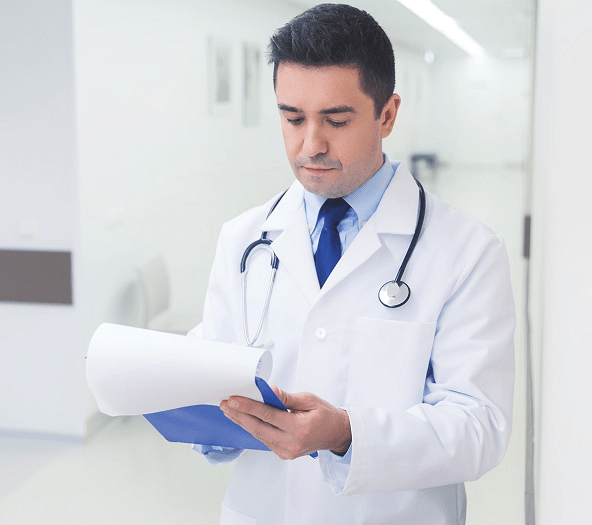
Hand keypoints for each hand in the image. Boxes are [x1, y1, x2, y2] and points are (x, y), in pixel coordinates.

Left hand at [220, 386, 351, 459]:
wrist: (336, 434)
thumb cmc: (325, 415)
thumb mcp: (309, 400)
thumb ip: (287, 397)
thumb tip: (270, 391)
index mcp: (299, 428)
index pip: (268, 415)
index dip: (248, 407)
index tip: (234, 399)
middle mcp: (291, 443)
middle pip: (258, 428)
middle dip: (239, 415)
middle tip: (225, 404)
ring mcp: (287, 452)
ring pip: (258, 435)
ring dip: (243, 422)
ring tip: (230, 410)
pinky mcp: (283, 454)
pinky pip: (264, 440)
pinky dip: (253, 429)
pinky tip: (244, 420)